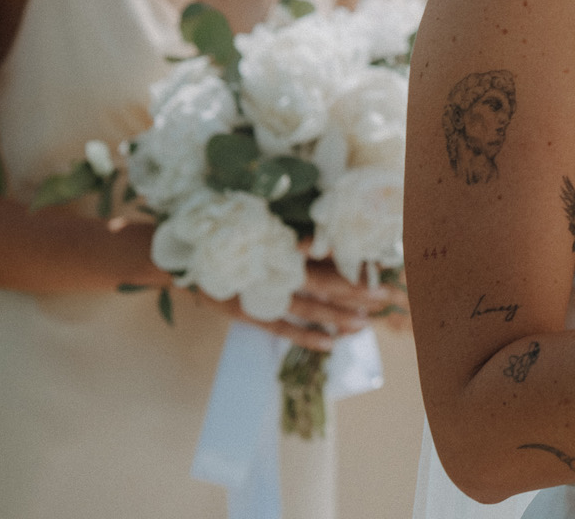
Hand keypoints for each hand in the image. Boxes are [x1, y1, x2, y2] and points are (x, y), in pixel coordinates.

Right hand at [179, 257, 387, 350]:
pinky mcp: (249, 313)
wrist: (183, 257)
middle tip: (391, 297)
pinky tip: (330, 344)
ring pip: (309, 307)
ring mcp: (262, 293)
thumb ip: (294, 238)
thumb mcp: (263, 229)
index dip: (356, 262)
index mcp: (284, 244)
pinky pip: (282, 328)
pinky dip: (306, 336)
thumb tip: (328, 240)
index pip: (328, 254)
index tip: (384, 268)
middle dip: (361, 290)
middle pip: (327, 281)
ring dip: (339, 316)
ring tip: (366, 323)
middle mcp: (277, 268)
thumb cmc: (231, 238)